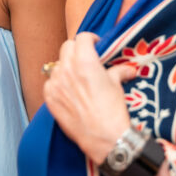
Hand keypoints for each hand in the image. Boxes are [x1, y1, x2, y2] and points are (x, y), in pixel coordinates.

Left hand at [43, 33, 137, 164]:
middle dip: (77, 50)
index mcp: (85, 62)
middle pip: (67, 47)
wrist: (104, 137)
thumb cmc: (112, 111)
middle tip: (86, 59)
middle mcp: (67, 70)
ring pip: (57, 64)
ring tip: (78, 77)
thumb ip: (118, 71)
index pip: (82, 38)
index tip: (95, 45)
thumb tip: (126, 69)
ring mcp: (55, 84)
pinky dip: (58, 83)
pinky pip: (50, 82)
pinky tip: (69, 91)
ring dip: (67, 66)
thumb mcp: (116, 85)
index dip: (91, 39)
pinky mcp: (49, 98)